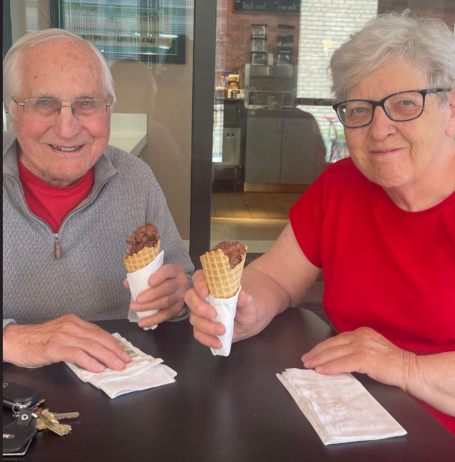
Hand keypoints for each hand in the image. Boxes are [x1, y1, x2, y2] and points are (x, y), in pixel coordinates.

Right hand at [2, 314, 130, 372]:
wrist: (15, 340)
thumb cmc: (37, 340)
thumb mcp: (61, 334)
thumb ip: (78, 339)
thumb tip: (96, 352)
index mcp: (74, 322)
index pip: (100, 332)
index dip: (113, 342)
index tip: (123, 351)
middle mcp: (71, 326)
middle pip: (99, 338)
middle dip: (115, 350)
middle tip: (125, 360)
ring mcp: (63, 336)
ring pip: (92, 345)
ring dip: (107, 356)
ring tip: (117, 365)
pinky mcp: (55, 347)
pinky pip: (77, 354)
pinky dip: (89, 361)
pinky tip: (98, 368)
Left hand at [124, 264, 188, 327]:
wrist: (176, 286)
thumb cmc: (163, 278)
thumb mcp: (155, 273)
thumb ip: (142, 276)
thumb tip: (127, 283)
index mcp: (175, 271)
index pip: (169, 271)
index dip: (160, 276)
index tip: (149, 282)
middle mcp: (180, 283)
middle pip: (167, 288)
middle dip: (152, 295)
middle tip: (138, 299)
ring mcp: (180, 297)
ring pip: (166, 302)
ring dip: (149, 307)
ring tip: (135, 308)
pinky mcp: (177, 308)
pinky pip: (165, 315)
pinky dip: (153, 320)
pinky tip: (142, 322)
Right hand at [184, 270, 255, 348]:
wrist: (247, 322)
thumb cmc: (246, 307)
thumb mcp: (249, 303)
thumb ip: (246, 299)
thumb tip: (242, 295)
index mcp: (212, 285)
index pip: (199, 277)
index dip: (199, 283)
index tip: (206, 292)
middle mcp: (202, 298)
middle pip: (190, 297)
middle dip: (199, 307)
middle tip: (213, 314)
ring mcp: (200, 314)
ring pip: (193, 318)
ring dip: (206, 326)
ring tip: (222, 330)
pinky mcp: (202, 328)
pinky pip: (198, 334)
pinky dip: (207, 339)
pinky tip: (218, 342)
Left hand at [301, 327, 414, 389]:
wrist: (411, 369)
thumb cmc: (393, 363)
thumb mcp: (372, 348)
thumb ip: (356, 348)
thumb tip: (337, 356)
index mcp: (362, 332)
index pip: (336, 339)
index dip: (322, 347)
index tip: (312, 352)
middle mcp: (360, 336)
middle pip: (332, 344)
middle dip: (316, 352)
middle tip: (305, 359)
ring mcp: (362, 346)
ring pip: (334, 353)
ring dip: (318, 360)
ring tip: (308, 365)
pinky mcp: (364, 358)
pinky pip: (341, 363)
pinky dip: (329, 367)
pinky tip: (320, 370)